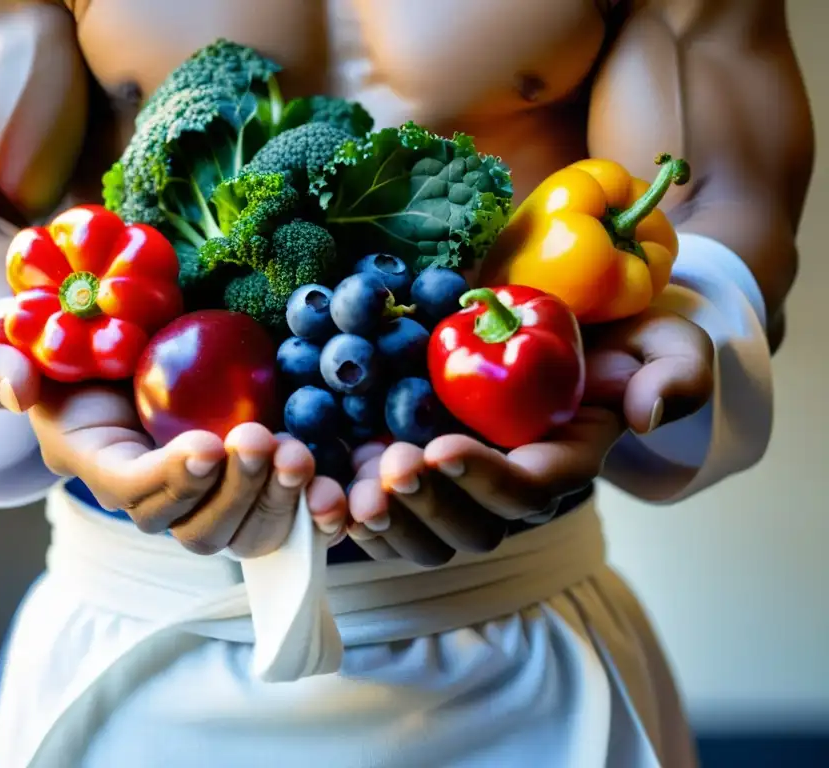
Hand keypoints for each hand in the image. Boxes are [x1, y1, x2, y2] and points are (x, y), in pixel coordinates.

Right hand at [0, 318, 347, 557]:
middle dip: (233, 494)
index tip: (206, 447)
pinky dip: (312, 514)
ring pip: (241, 530)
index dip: (169, 480)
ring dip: (275, 501)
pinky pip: (281, 515)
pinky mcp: (244, 478)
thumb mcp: (2, 341)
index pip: (129, 492)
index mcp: (97, 462)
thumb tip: (17, 392)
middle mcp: (153, 491)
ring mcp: (204, 491)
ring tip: (301, 456)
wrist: (108, 338)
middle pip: (194, 526)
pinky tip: (337, 492)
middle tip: (263, 445)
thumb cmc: (56, 339)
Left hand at [346, 307, 714, 567]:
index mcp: (565, 464)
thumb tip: (649, 415)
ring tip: (355, 491)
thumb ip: (675, 374)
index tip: (442, 448)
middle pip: (474, 527)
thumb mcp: (667, 342)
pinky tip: (329, 496)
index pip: (530, 490)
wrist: (566, 333)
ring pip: (428, 536)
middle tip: (391, 466)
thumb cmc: (617, 338)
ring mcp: (465, 491)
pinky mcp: (425, 480)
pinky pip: (392, 519)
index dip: (486, 479)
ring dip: (392, 520)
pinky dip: (357, 516)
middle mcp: (513, 490)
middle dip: (430, 504)